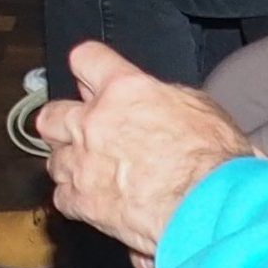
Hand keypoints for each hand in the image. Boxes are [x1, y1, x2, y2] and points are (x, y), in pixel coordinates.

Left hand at [34, 42, 252, 261]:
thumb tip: (156, 98)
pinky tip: (95, 204)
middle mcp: (94, 121)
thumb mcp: (201, 108)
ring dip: (70, 165)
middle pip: (51, 114)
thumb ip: (165, 97)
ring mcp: (82, 162)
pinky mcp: (80, 201)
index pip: (85, 59)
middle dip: (62, 124)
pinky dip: (76, 202)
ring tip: (93, 175)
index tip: (90, 80)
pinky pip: (61, 197)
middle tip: (81, 134)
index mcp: (125, 89)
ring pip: (53, 159)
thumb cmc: (216, 160)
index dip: (88, 69)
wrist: (207, 208)